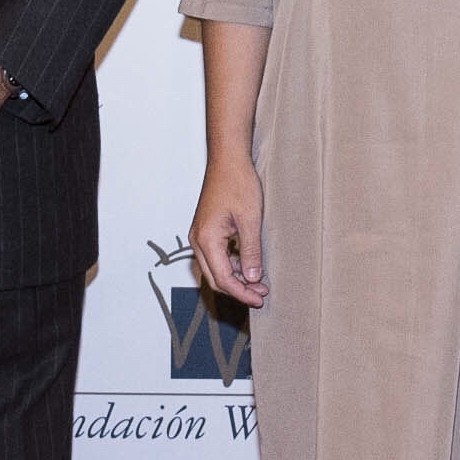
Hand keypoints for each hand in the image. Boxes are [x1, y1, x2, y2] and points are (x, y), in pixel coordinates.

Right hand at [191, 158, 265, 305]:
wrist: (228, 160)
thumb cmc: (238, 183)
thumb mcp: (250, 220)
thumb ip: (251, 251)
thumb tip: (252, 279)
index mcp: (206, 239)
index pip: (223, 278)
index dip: (242, 293)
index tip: (260, 299)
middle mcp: (198, 240)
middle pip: (215, 278)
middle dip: (238, 290)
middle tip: (261, 294)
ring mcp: (200, 235)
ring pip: (215, 269)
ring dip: (236, 279)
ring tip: (259, 283)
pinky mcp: (206, 231)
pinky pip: (216, 257)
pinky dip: (232, 266)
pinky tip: (249, 266)